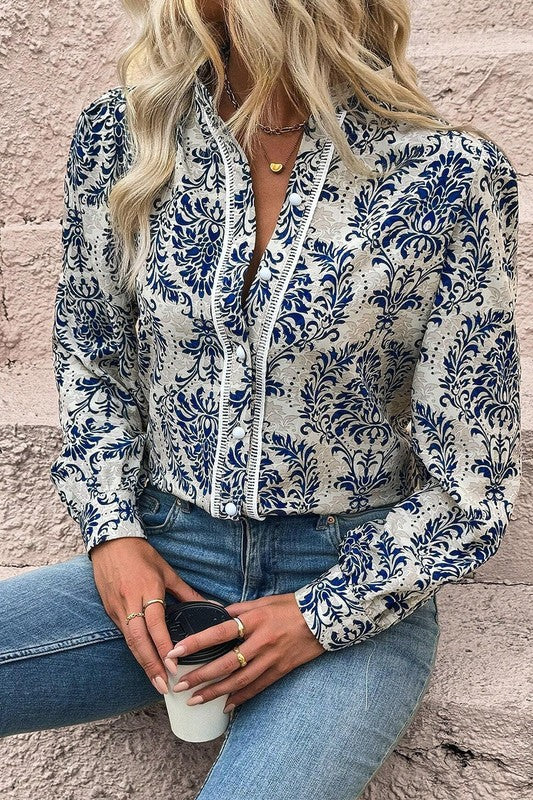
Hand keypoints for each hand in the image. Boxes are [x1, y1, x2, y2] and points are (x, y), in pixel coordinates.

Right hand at [90, 536, 210, 695]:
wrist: (110, 541)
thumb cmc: (142, 554)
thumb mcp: (167, 571)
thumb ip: (187, 592)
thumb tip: (212, 606)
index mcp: (147, 589)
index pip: (155, 624)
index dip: (163, 646)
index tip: (173, 664)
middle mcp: (130, 601)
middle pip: (139, 639)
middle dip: (151, 665)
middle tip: (163, 685)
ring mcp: (116, 607)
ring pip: (129, 641)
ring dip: (142, 662)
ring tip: (155, 681)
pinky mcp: (109, 610)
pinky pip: (123, 634)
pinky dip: (134, 650)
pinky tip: (144, 662)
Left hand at [164, 592, 325, 711]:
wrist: (324, 618)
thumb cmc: (291, 606)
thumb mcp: (264, 601)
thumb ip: (239, 609)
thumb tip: (217, 614)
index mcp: (254, 619)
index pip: (220, 633)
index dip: (197, 643)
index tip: (176, 651)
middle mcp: (261, 641)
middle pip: (226, 663)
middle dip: (201, 676)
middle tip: (180, 686)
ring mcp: (272, 658)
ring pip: (239, 680)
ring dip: (215, 692)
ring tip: (195, 700)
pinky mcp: (281, 670)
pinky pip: (257, 687)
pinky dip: (240, 698)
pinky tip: (225, 706)